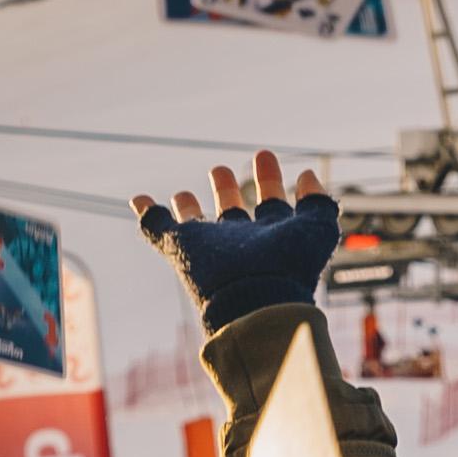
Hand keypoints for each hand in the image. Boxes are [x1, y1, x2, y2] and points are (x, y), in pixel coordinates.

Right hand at [132, 149, 342, 323]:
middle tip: (218, 170)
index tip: (263, 156)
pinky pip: (158, 228)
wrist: (257, 300)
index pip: (269, 206)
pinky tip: (138, 199)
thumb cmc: (291, 268)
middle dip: (225, 189)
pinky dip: (147, 213)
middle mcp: (240, 242)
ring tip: (182, 193)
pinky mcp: (183, 249)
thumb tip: (306, 174)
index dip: (268, 181)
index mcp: (272, 237)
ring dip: (188, 206)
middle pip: (230, 212)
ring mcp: (210, 246)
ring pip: (195, 223)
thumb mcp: (318, 229)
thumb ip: (319, 201)